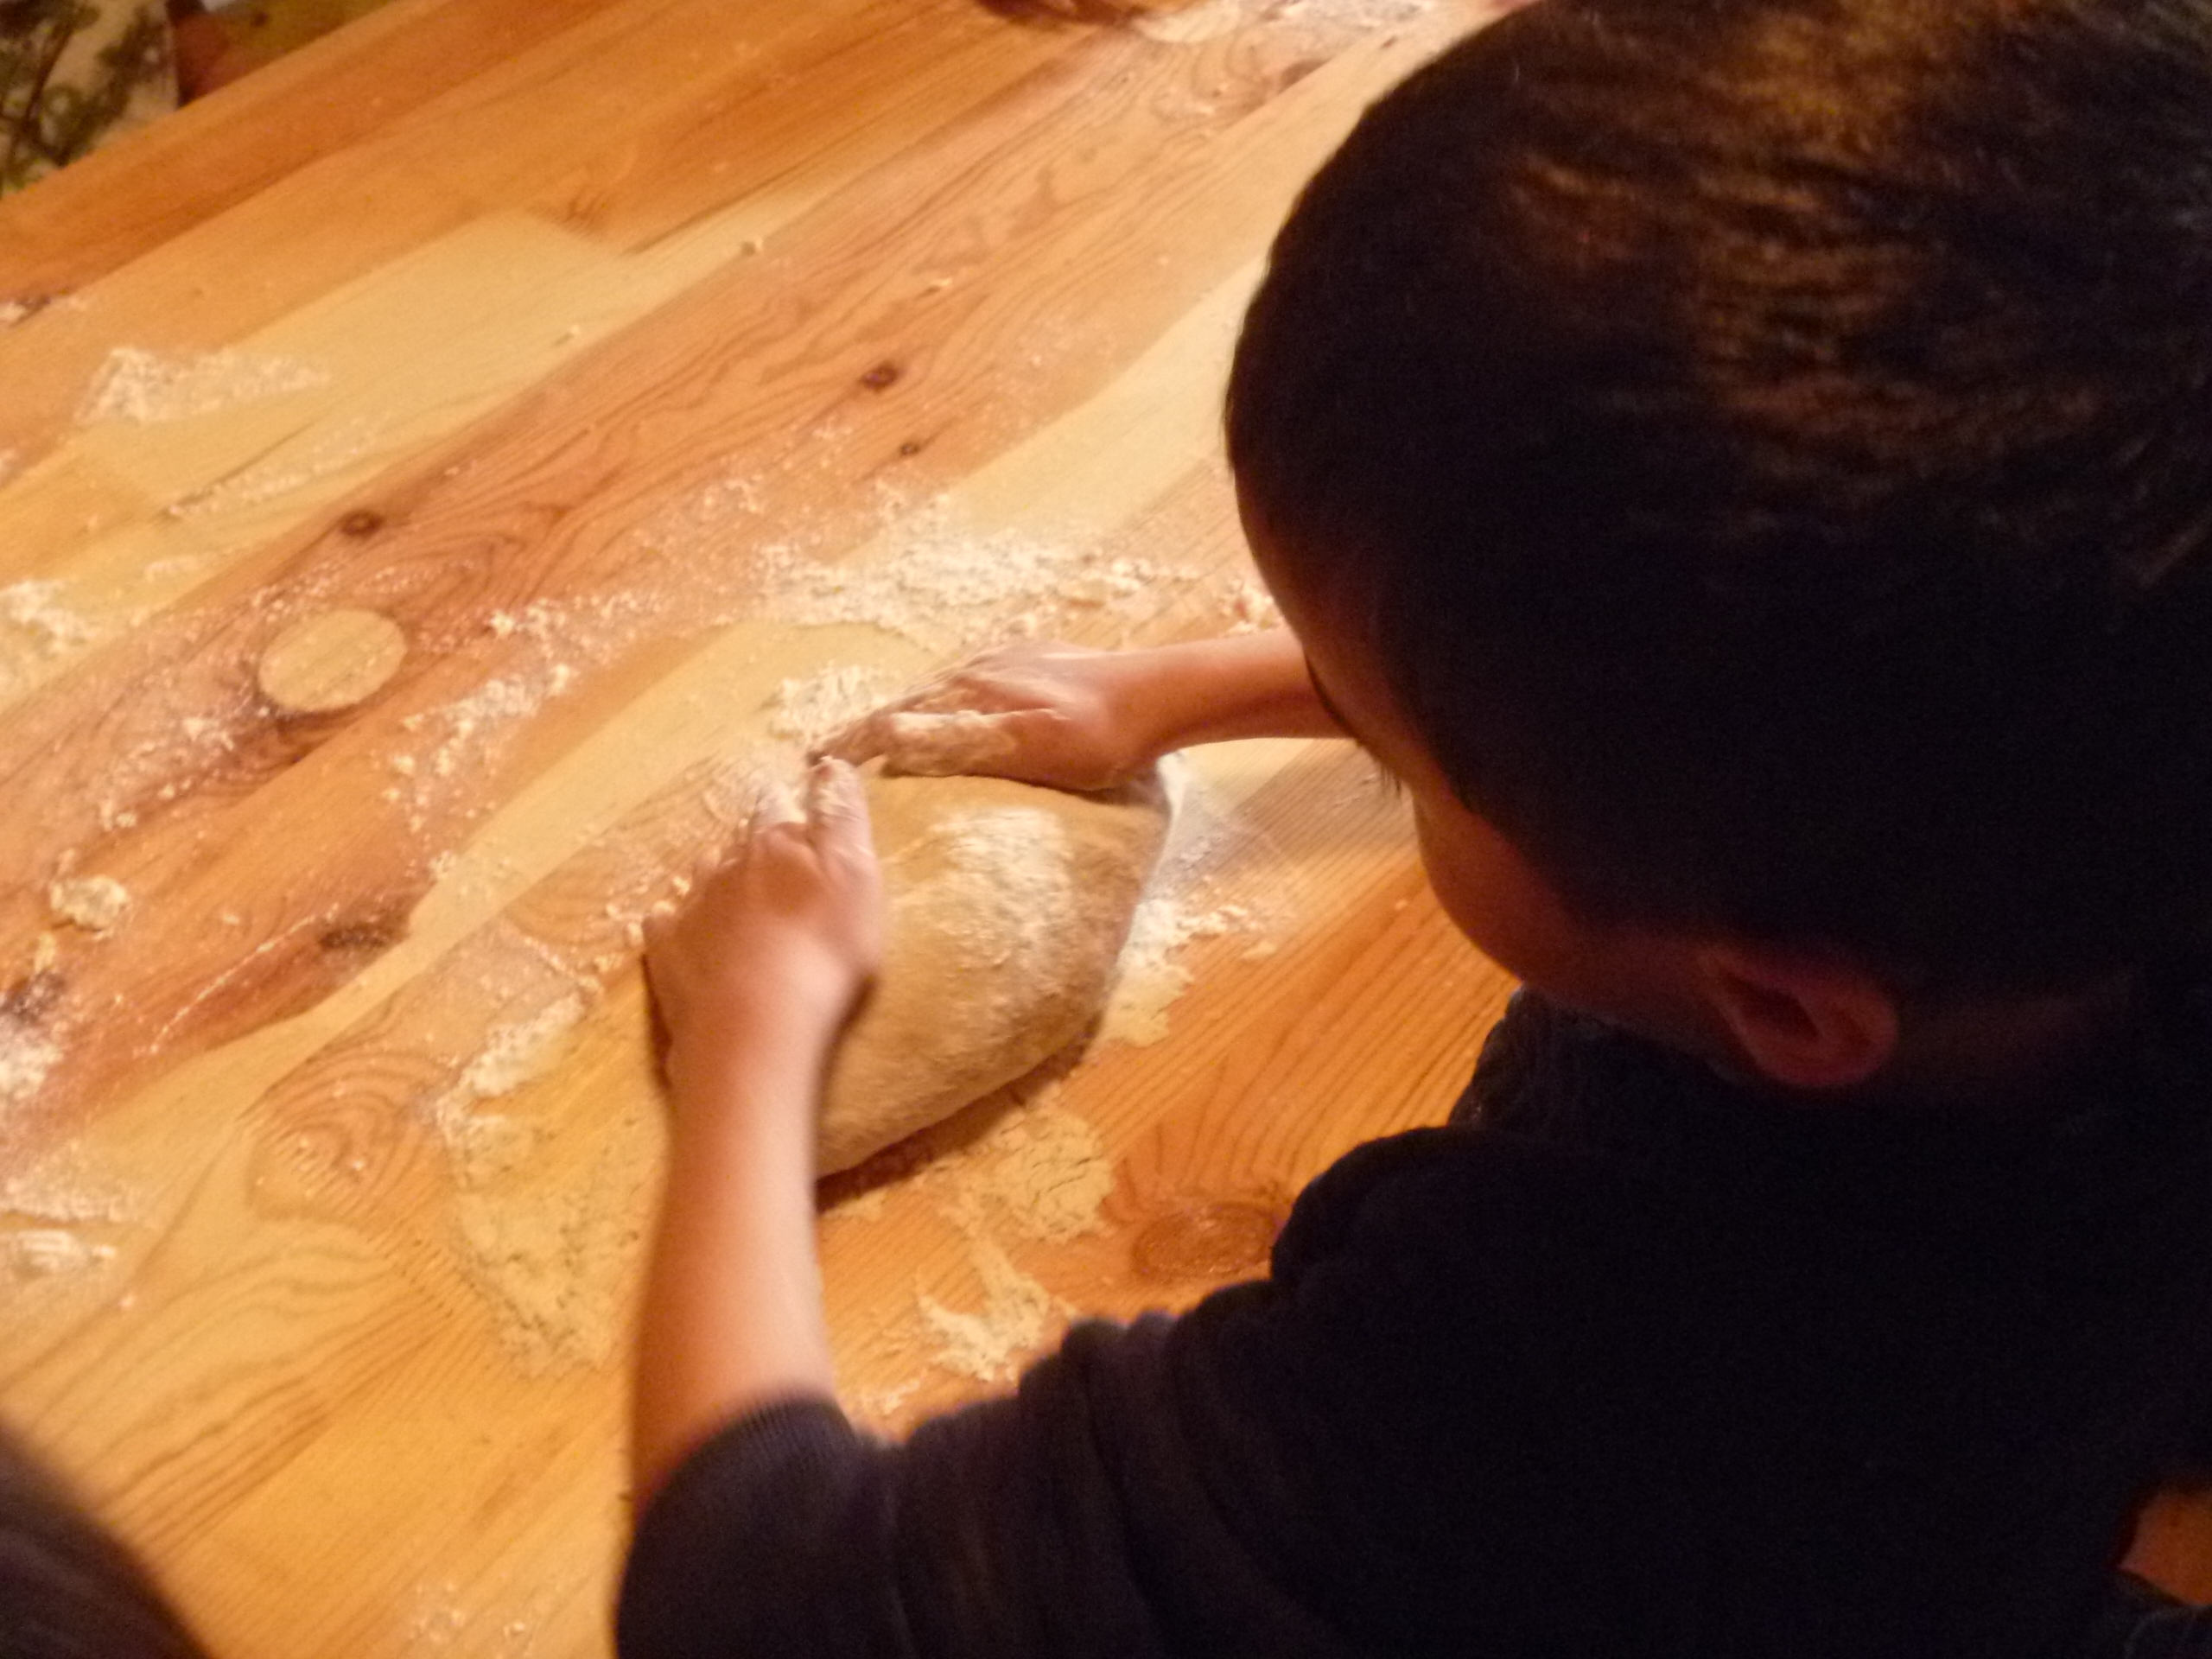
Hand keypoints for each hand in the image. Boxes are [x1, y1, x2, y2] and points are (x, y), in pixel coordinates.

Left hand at [644, 759, 882, 1100]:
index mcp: (775, 843)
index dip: (791, 810)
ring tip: (741, 906)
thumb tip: (827, 763)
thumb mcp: (856, 875)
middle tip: (779, 872)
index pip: (779, 807)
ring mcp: (691, 908)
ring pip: (704, 879)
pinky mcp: (666, 953)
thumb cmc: (824, 950)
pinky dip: (677, 925)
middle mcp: (726, 865)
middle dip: (758, 850)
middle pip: (741, 844)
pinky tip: (687, 937)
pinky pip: (667, 925)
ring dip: (721, 885)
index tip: (800, 817)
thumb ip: (842, 815)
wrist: (757, 1026)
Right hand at [818, 642, 1161, 790]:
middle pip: (905, 704)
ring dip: (900, 718)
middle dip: (865, 730)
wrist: (1161, 696)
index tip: (815, 766)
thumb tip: (889, 736)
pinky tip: (947, 722)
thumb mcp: (1032, 745)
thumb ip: (962, 740)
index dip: (852, 744)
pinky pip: (965, 690)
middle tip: (831, 759)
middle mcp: (976, 670)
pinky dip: (939, 710)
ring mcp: (1003, 664)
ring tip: (875, 743)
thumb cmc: (1100, 735)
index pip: (891, 719)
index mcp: (969, 691)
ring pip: (934, 694)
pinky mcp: (1028, 665)